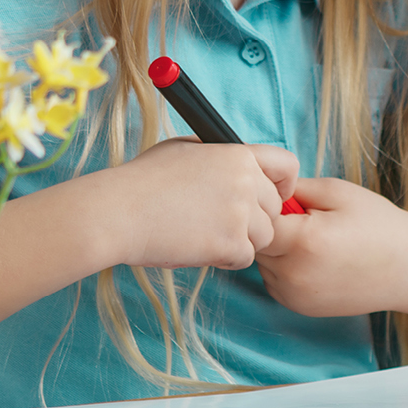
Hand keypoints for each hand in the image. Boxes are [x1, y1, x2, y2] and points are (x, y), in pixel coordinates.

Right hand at [102, 139, 301, 271]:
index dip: (284, 184)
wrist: (119, 212)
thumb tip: (236, 164)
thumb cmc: (143, 180)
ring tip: (203, 234)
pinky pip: (245, 258)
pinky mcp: (230, 243)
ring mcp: (241, 213)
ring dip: (239, 241)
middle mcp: (247, 180)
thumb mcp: (186, 148)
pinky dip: (225, 259)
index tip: (274, 195)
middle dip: (254, 219)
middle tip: (220, 223)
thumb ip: (220, 156)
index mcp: (238, 154)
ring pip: (263, 236)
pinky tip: (197, 248)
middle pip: (275, 208)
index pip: (287, 166)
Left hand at [254, 175, 407, 316]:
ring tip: (312, 241)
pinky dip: (285, 269)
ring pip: (264, 265)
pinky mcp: (299, 308)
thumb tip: (267, 188)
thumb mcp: (338, 192)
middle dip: (273, 228)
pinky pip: (275, 282)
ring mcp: (295, 296)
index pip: (259, 221)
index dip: (270, 207)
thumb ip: (297, 189)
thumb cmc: (376, 225)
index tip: (289, 201)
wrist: (405, 267)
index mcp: (303, 241)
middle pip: (258, 244)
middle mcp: (293, 274)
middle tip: (305, 219)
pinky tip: (313, 259)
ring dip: (277, 251)